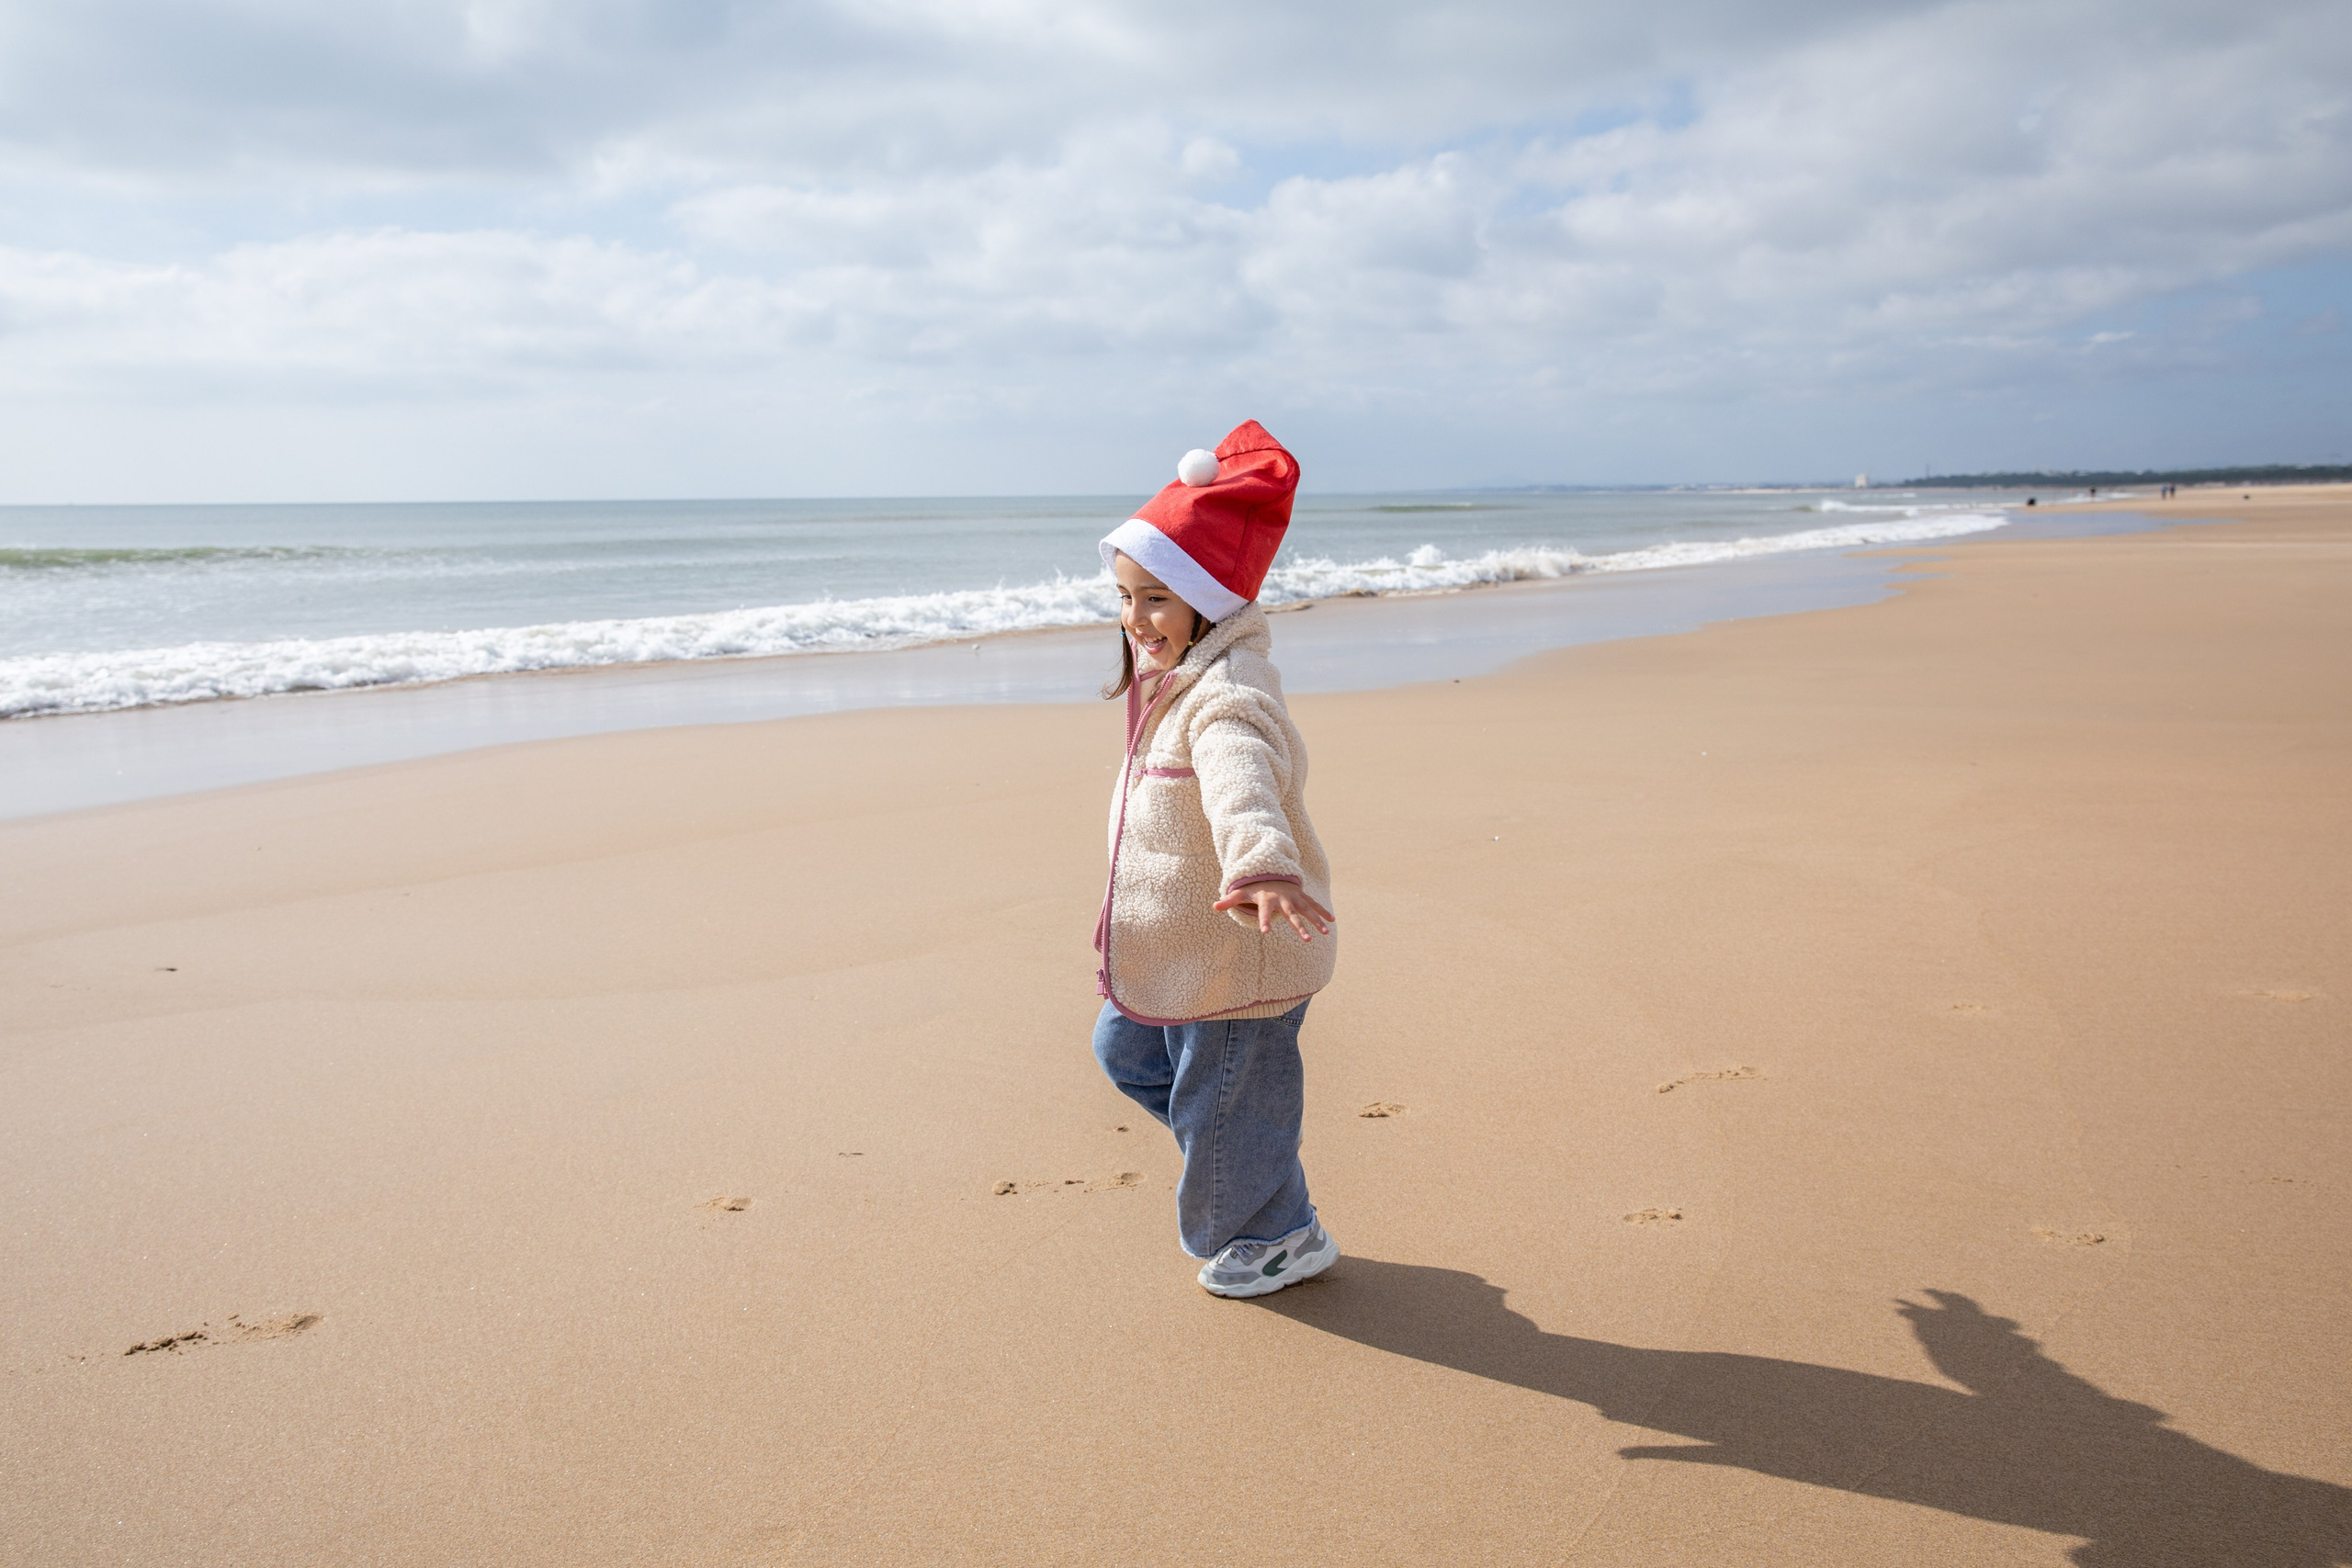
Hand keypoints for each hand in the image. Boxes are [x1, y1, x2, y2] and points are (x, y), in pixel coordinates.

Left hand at [1212, 880, 1335, 941]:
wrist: (1272, 873)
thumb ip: (1229, 901)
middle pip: (1292, 915)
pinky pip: (1314, 905)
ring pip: (1307, 910)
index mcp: (1267, 900)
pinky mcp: (1303, 897)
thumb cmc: (1255, 888)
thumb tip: (1214, 906)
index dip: (1264, 921)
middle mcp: (1283, 900)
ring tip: (1325, 933)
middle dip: (1299, 927)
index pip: (1264, 912)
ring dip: (1317, 920)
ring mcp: (1295, 898)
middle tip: (1306, 939)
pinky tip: (1332, 921)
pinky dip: (1323, 912)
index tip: (1265, 932)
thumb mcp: (1241, 893)